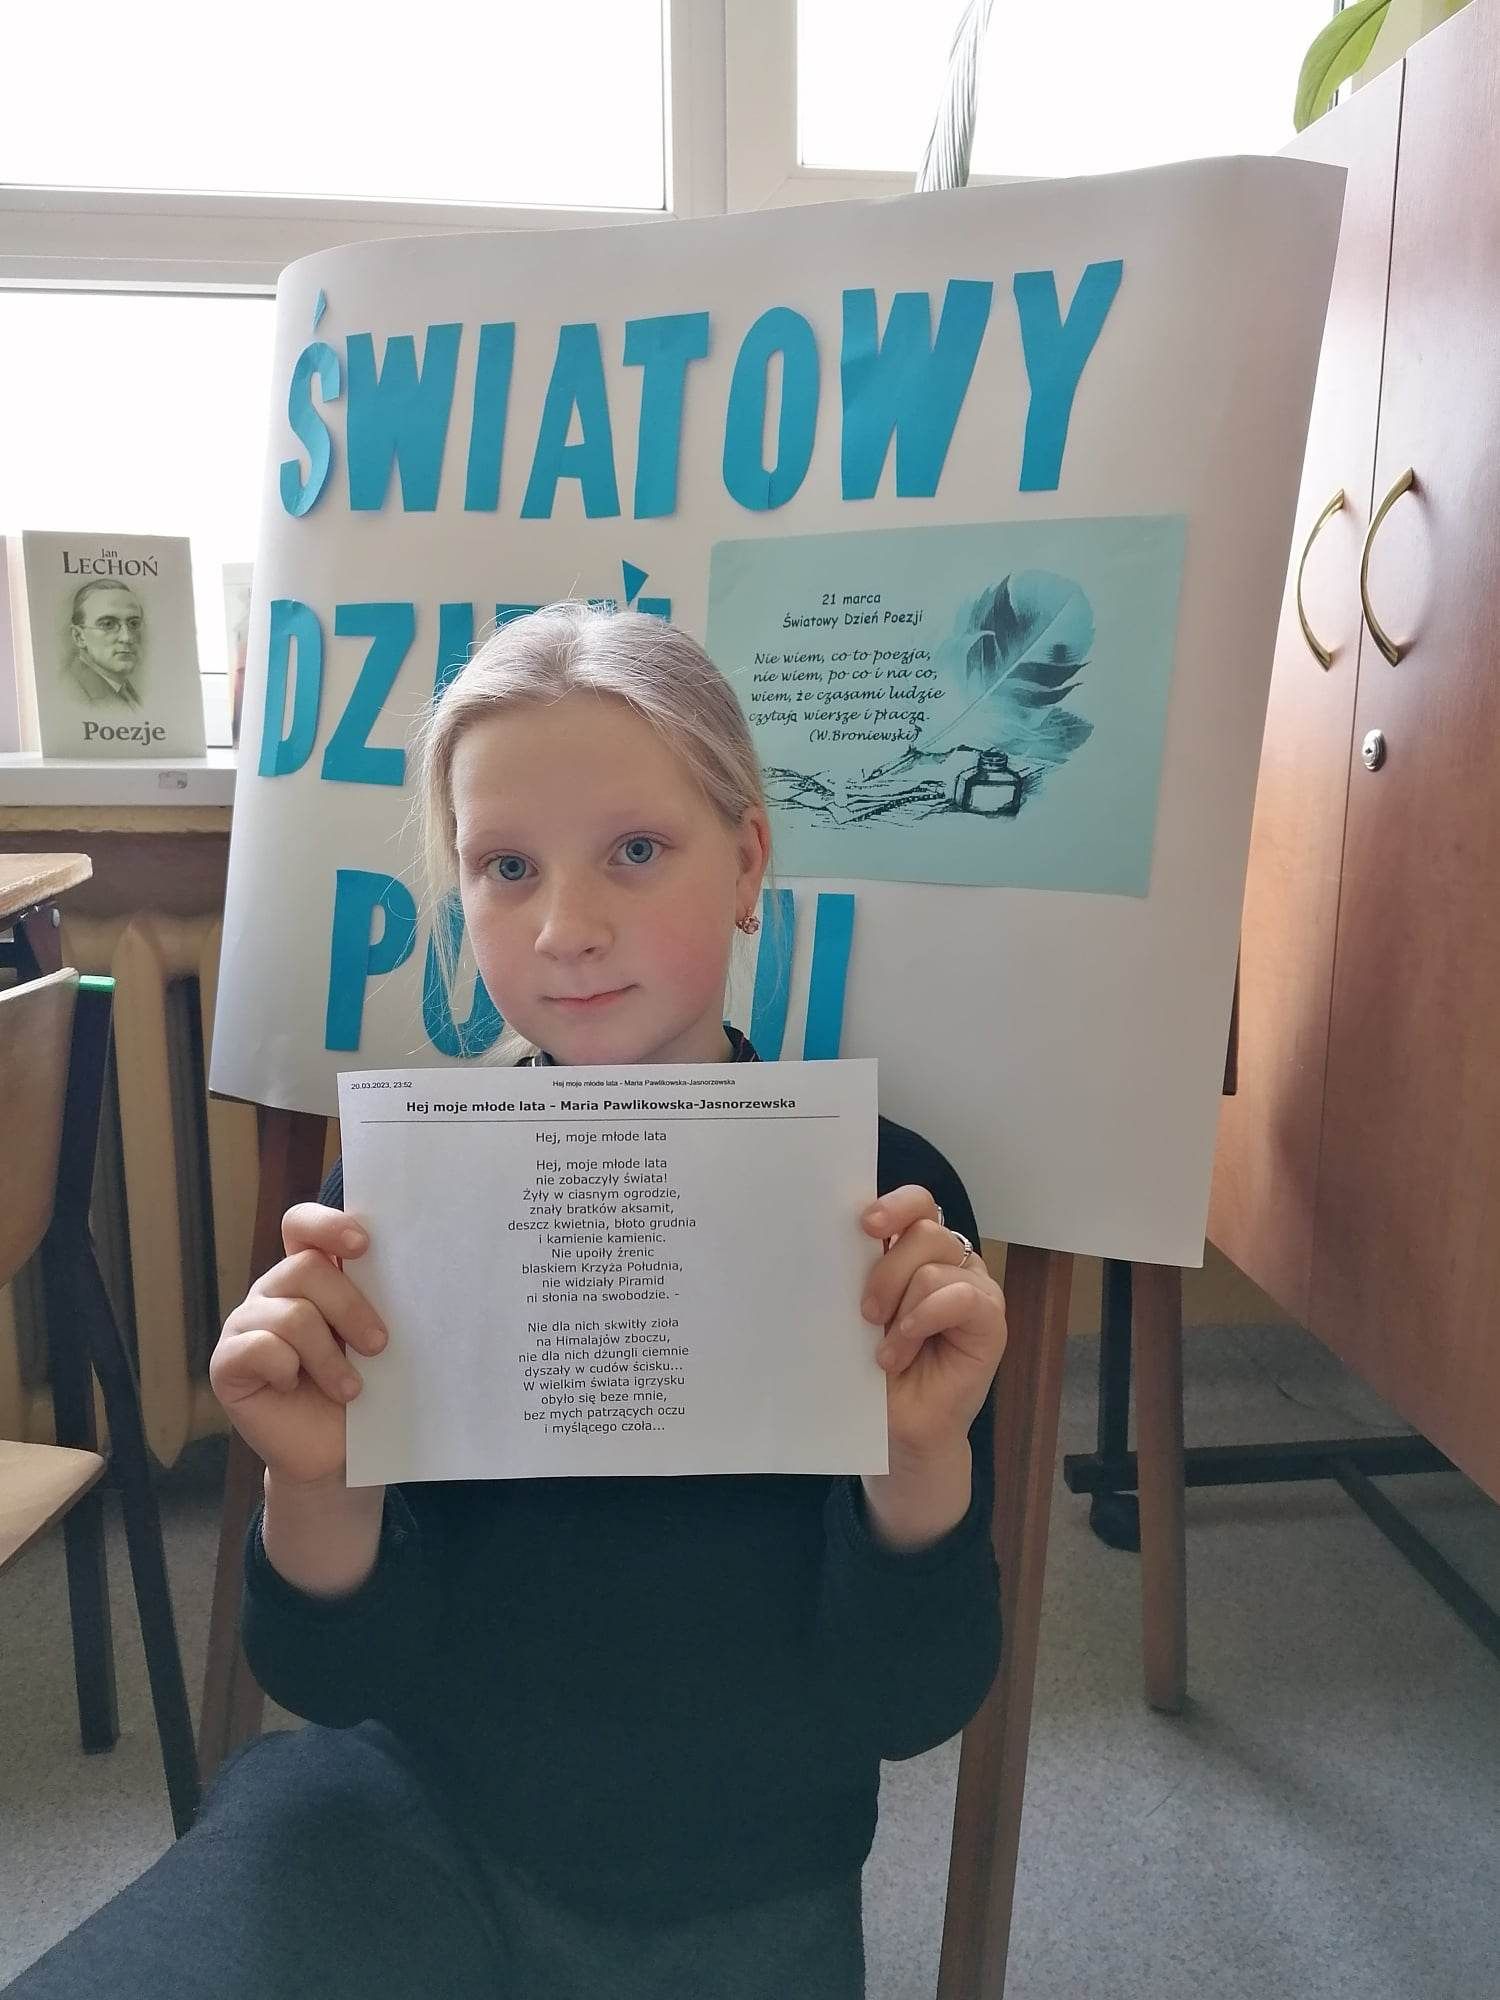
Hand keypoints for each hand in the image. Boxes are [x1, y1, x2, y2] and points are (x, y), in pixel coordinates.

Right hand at [209, 1203, 387, 1488]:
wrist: (338, 1454)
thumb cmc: (364, 1389)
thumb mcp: (374, 1339)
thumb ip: (377, 1300)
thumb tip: (409, 1271)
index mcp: (310, 1275)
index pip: (302, 1225)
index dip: (328, 1224)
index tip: (363, 1246)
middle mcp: (274, 1291)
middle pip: (306, 1268)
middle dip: (350, 1307)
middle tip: (378, 1345)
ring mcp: (246, 1324)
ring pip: (292, 1315)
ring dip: (329, 1356)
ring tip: (350, 1389)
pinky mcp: (226, 1363)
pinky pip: (259, 1349)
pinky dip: (288, 1370)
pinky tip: (295, 1388)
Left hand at [858, 1185, 1006, 1465]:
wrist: (898, 1429)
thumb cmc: (875, 1370)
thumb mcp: (861, 1312)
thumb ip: (862, 1273)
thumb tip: (840, 1240)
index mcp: (918, 1252)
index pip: (918, 1204)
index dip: (894, 1205)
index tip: (865, 1226)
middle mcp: (951, 1263)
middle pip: (924, 1231)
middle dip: (886, 1271)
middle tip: (867, 1314)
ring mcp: (975, 1289)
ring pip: (934, 1266)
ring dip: (901, 1309)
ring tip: (887, 1350)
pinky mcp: (992, 1321)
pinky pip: (962, 1297)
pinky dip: (926, 1318)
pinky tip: (904, 1347)